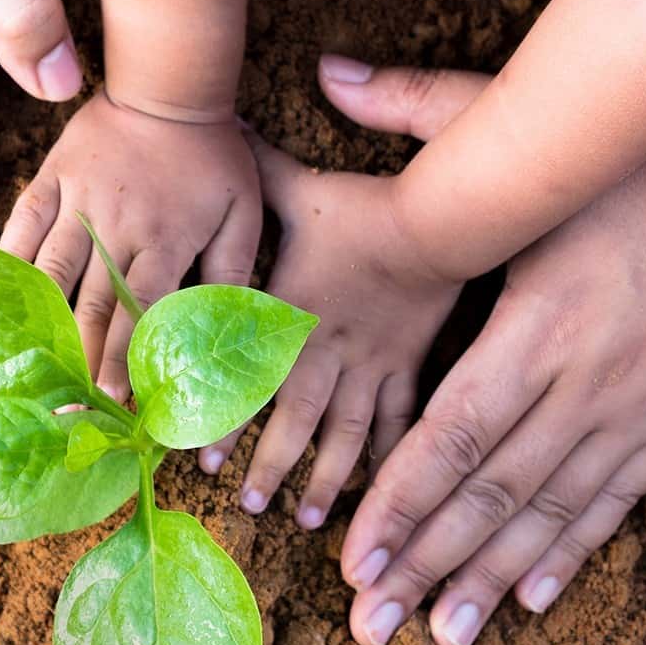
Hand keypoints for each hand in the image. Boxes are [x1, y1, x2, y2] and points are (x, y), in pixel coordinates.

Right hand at [0, 92, 260, 398]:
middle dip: (80, 360)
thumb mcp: (242, 215)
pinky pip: (22, 224)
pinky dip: (7, 262)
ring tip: (26, 367)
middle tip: (66, 405)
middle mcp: (117, 227)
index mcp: (165, 240)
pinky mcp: (51, 179)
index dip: (126, 361)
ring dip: (40, 324)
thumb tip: (224, 332)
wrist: (170, 84)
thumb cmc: (214, 157)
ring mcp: (78, 202)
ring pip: (51, 274)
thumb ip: (231, 274)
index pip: (142, 313)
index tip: (115, 403)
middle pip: (92, 306)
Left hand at [197, 125, 462, 528]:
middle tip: (249, 505)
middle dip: (272, 465)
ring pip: (345, 434)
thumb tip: (223, 125)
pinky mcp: (411, 367)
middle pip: (296, 420)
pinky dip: (387, 457)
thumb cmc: (364, 207)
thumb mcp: (301, 187)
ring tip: (308, 519)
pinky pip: (399, 422)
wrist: (442, 220)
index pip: (252, 378)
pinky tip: (381, 493)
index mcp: (296, 318)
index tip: (203, 461)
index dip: (226, 420)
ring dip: (325, 477)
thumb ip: (258, 169)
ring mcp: (373, 366)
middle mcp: (330, 353)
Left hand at [337, 62, 645, 644]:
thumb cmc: (639, 165)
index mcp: (535, 327)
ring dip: (491, 579)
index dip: (401, 502)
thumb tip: (330, 72)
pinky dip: (572, 553)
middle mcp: (581, 384)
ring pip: (550, 514)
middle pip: (490, 493)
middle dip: (427, 562)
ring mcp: (633, 411)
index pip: (451, 435)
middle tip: (373, 626)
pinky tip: (532, 600)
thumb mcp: (538, 147)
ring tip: (441, 638)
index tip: (355, 558)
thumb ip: (427, 119)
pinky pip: (616, 501)